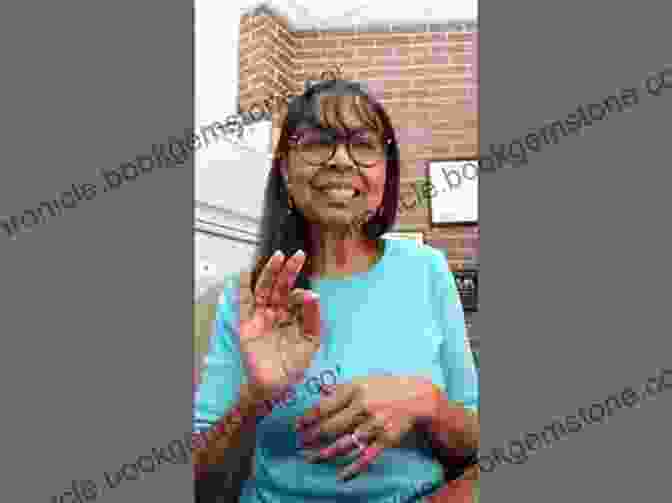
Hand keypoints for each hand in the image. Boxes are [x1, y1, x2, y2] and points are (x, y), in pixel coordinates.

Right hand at [238, 250, 321, 401]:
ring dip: (270, 273)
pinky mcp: (247, 325)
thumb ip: (312, 319)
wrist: (275, 386)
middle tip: (298, 255)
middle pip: (281, 287)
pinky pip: (243, 303)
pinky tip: (244, 274)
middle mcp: (276, 313)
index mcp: (292, 316)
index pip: (297, 298)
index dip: (303, 295)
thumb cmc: (293, 366)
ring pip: (264, 289)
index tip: (308, 296)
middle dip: (289, 271)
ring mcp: (261, 317)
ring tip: (278, 257)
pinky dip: (242, 288)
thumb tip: (314, 295)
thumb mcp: (310, 342)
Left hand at [295, 375, 438, 480]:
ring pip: (346, 443)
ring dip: (326, 453)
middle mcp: (364, 407)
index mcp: (356, 390)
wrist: (418, 397)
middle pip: (332, 426)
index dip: (308, 417)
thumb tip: (318, 389)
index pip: (325, 406)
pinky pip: (367, 457)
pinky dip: (353, 469)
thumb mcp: (363, 380)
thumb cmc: (386, 387)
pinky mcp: (386, 439)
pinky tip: (340, 476)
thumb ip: (340, 387)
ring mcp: (375, 424)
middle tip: (301, 443)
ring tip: (312, 459)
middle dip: (313, 436)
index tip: (296, 425)